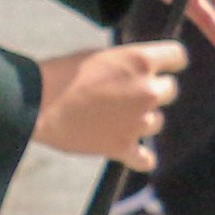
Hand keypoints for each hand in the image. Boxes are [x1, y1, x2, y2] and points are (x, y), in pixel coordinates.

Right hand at [32, 38, 184, 164]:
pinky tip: (127, 149)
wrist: (36, 104)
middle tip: (125, 94)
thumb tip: (142, 73)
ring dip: (140, 120)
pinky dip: (138, 156)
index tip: (161, 67)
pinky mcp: (124, 147)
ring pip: (156, 121)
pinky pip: (146, 158)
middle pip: (170, 90)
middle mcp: (147, 90)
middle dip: (152, 91)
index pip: (178, 57)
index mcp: (140, 60)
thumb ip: (127, 64)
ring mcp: (138, 121)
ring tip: (111, 117)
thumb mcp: (99, 56)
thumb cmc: (61, 75)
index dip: (169, 62)